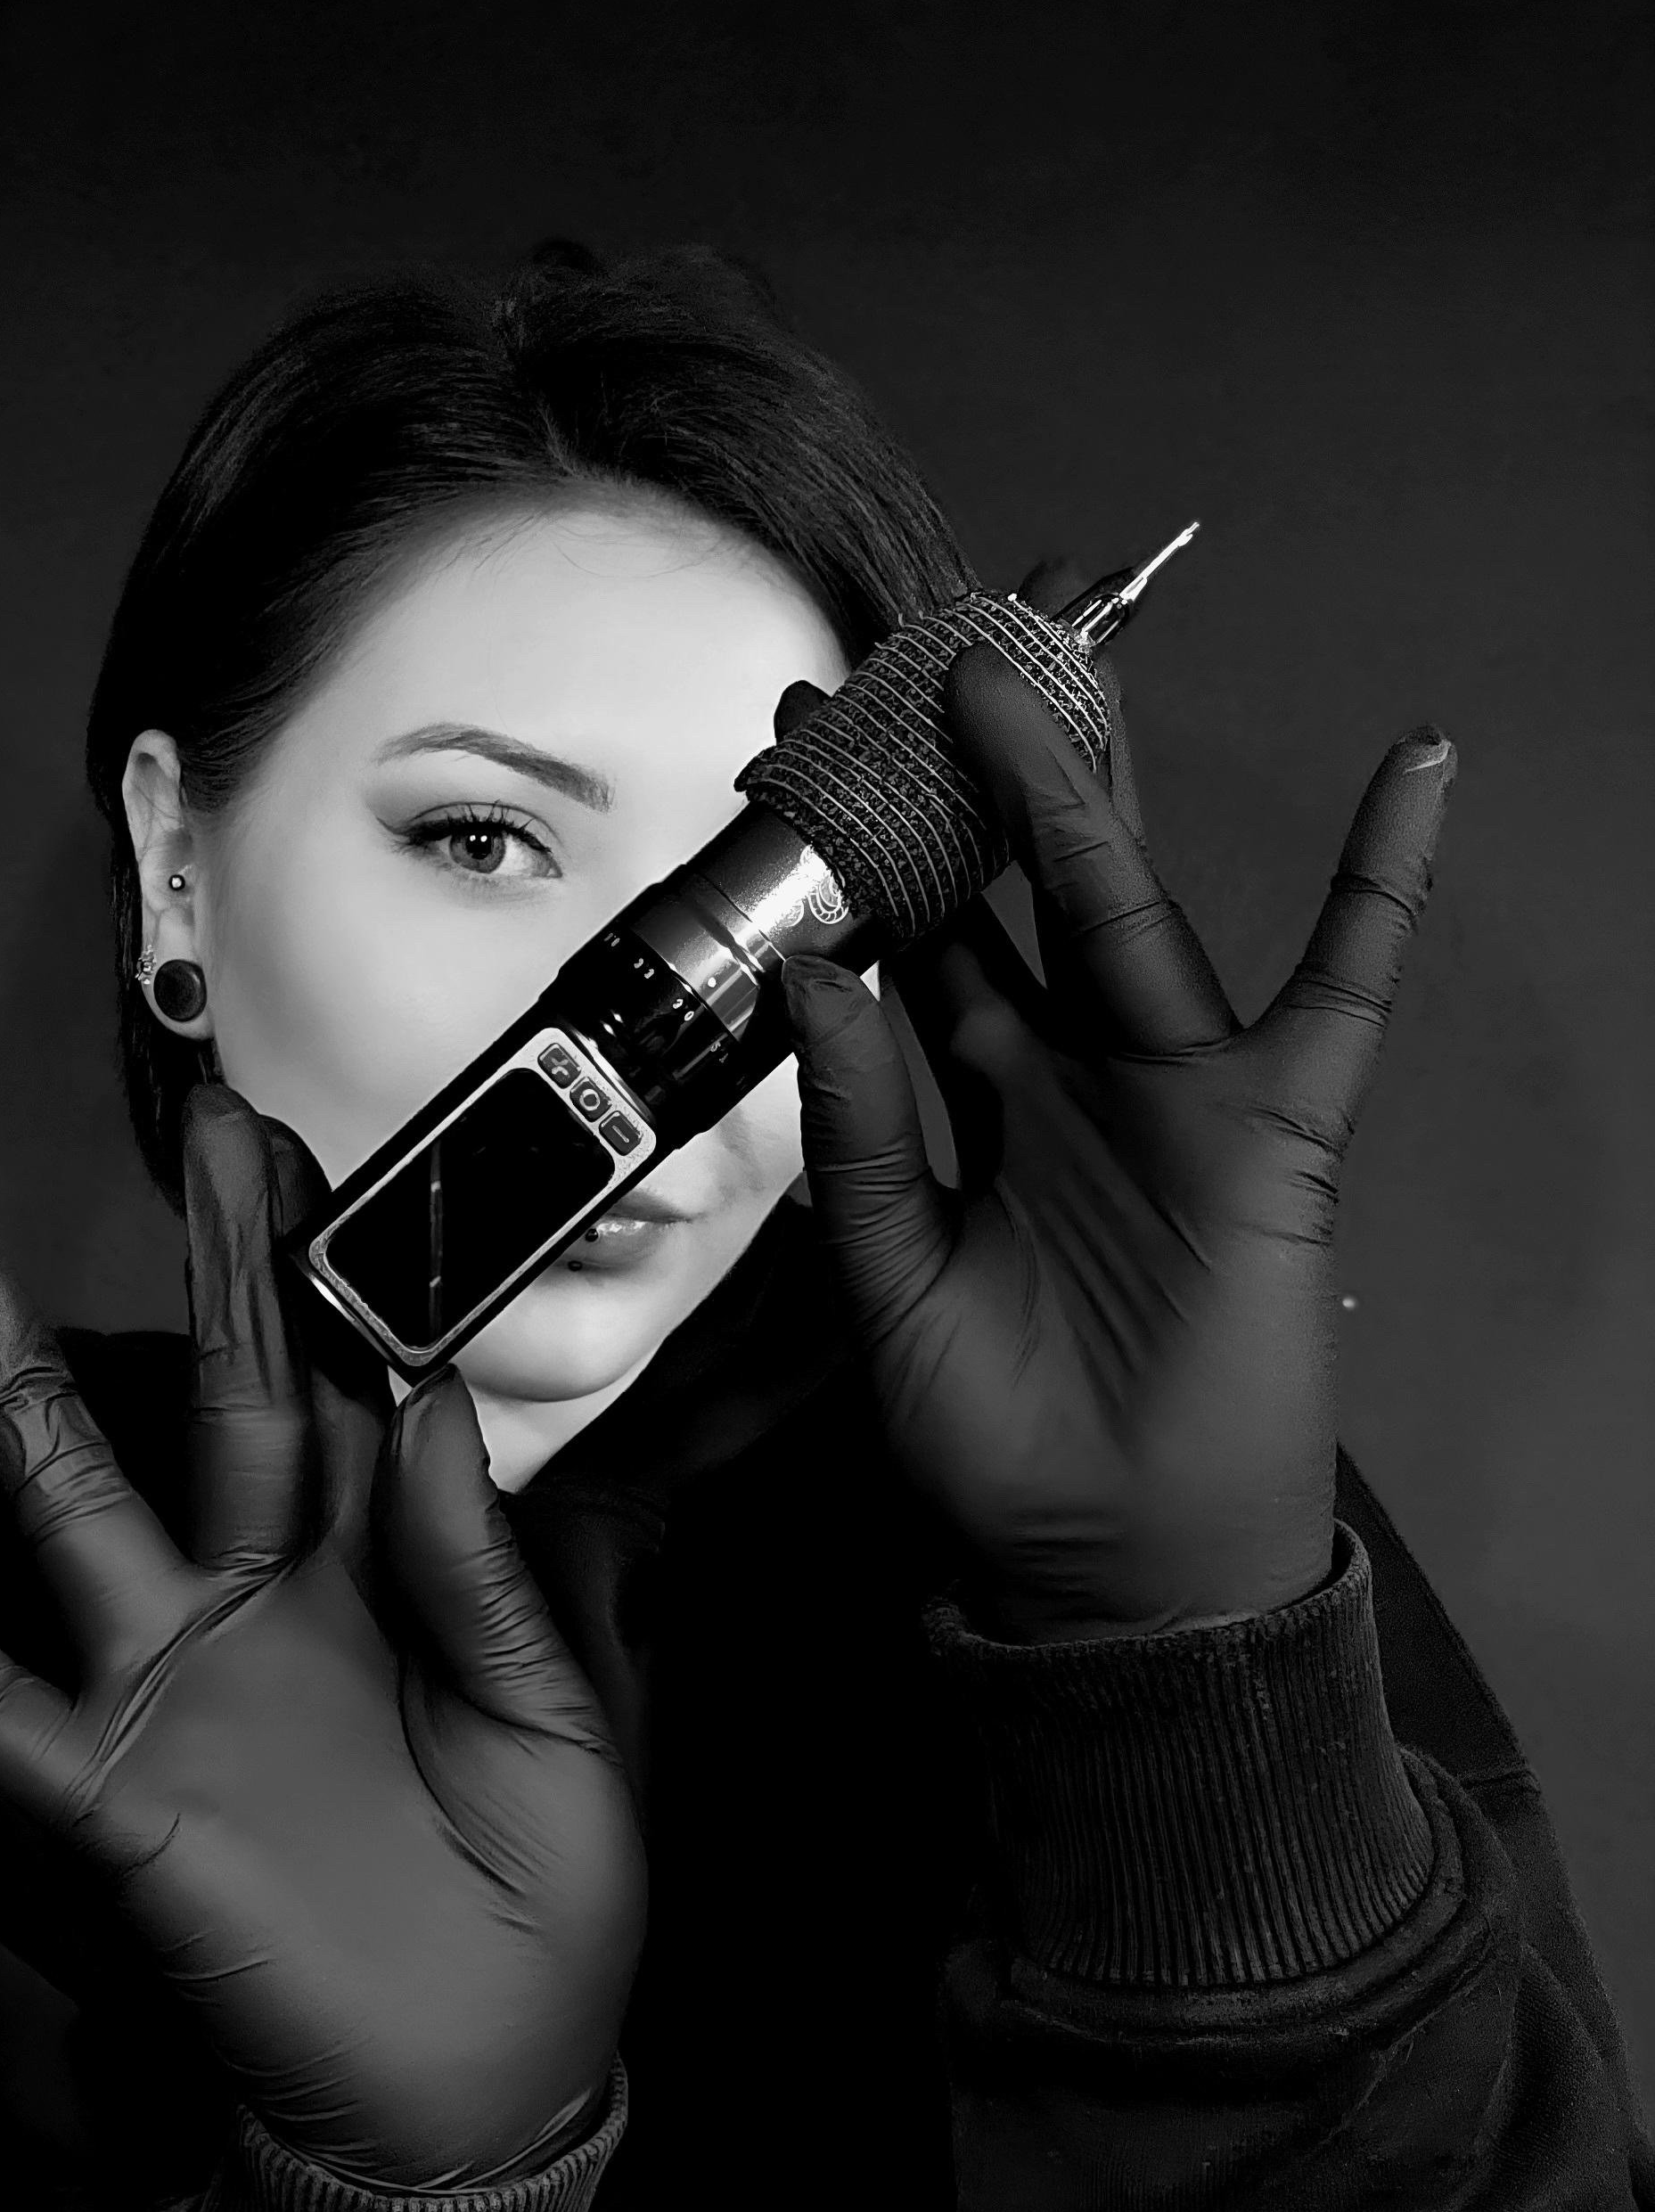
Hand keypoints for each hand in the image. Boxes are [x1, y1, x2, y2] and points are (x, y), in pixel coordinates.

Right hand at [0, 1086, 645, 2185]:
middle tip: (199, 1129)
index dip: (328, 1290)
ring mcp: (183, 1695)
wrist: (486, 2098)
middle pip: (228, 1401)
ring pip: (80, 1508)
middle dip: (213, 1268)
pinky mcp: (124, 1799)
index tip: (309, 1169)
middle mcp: (271, 1613)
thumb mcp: (555, 1734)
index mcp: (389, 1589)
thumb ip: (482, 1578)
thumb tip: (430, 1405)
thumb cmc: (543, 1918)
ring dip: (19, 1392)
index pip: (349, 1402)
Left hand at [782, 636, 1455, 1639]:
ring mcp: (1167, 1086)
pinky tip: (1417, 764)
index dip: (855, 846)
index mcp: (969, 1103)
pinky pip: (1343, 984)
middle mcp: (1063, 1071)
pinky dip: (1385, 880)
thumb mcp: (891, 1281)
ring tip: (1053, 656)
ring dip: (1088, 786)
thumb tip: (816, 976)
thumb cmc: (996, 1439)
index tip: (795, 735)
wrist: (1107, 1561)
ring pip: (1128, 903)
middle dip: (958, 776)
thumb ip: (864, 1130)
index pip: (905, 940)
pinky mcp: (1270, 1124)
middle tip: (903, 650)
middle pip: (1007, 889)